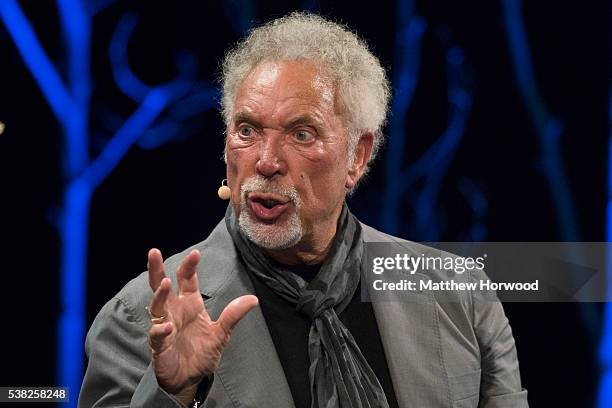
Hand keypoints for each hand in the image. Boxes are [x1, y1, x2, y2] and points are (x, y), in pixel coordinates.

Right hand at [147, 248, 257, 403]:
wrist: (190, 379)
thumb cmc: (202, 353)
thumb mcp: (222, 333)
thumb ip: (233, 315)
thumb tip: (253, 299)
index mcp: (190, 304)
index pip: (187, 279)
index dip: (189, 266)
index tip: (195, 253)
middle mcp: (175, 311)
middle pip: (162, 285)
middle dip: (157, 269)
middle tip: (154, 252)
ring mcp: (165, 326)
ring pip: (157, 306)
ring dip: (160, 295)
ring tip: (165, 284)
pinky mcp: (160, 345)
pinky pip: (157, 334)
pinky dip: (161, 330)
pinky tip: (167, 328)